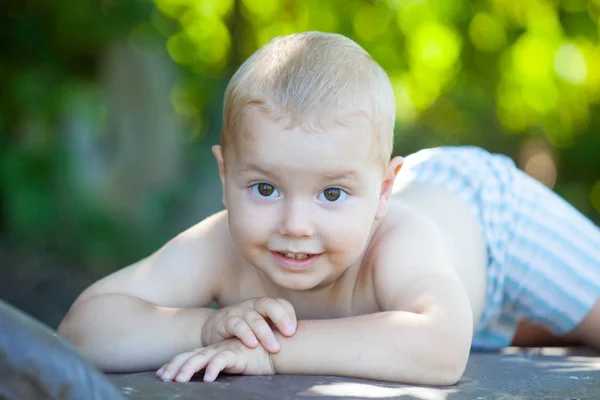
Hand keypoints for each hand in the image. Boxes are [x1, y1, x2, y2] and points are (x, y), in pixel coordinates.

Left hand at [156, 338, 274, 381]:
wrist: (274, 347)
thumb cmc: (255, 357)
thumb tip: (205, 378)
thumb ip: (220, 366)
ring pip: (201, 359)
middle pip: (189, 357)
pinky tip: (207, 379)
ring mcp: (225, 350)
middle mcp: (215, 350)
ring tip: (178, 380)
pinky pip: (222, 361)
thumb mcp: (233, 362)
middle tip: (162, 378)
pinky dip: (213, 369)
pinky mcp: (237, 353)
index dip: (174, 364)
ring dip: (188, 369)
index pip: (188, 356)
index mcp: (212, 351)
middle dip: (174, 367)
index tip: (161, 374)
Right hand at [201, 297, 295, 352]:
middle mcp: (252, 306)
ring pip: (254, 318)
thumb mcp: (261, 328)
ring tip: (274, 348)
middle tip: (290, 334)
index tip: (294, 330)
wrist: (212, 329)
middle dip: (281, 318)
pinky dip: (245, 334)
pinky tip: (252, 344)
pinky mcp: (225, 321)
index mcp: (264, 306)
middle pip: (269, 305)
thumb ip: (277, 331)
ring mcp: (238, 312)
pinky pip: (236, 325)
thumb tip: (304, 342)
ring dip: (265, 332)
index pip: (281, 304)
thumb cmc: (243, 331)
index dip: (289, 314)